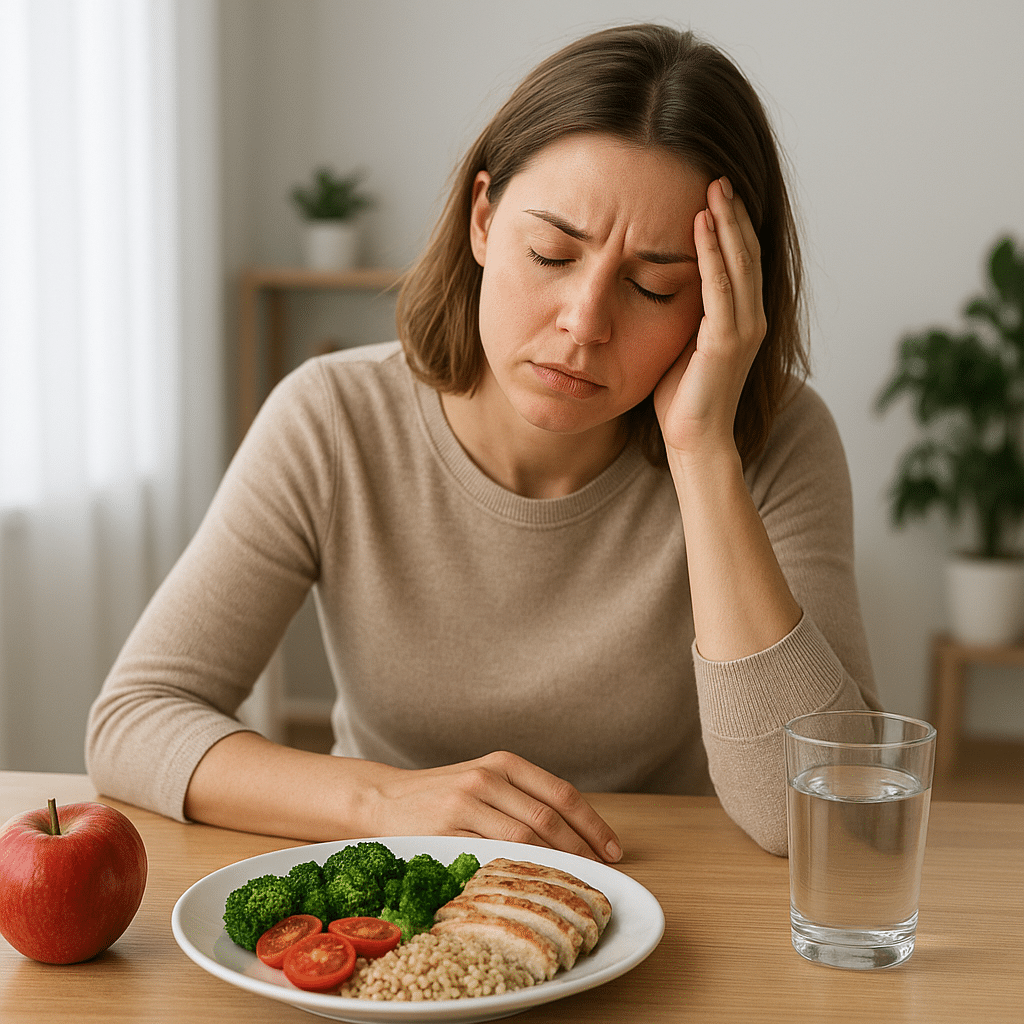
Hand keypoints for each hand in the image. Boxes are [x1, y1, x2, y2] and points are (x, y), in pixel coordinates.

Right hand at [357, 750, 622, 862]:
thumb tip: (576, 833)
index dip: (593, 824)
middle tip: (600, 875)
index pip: (561, 793)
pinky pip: (492, 855)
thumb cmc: (441, 796)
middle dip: (581, 849)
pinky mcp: (446, 830)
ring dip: (554, 863)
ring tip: (572, 884)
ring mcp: (466, 802)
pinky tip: (530, 885)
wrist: (382, 799)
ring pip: (524, 837)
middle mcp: (487, 777)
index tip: (614, 850)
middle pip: (548, 817)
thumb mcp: (483, 781)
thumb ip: (521, 797)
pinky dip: (518, 871)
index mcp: (503, 763)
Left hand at [653, 177, 766, 461]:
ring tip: (713, 186)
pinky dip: (712, 253)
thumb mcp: (682, 343)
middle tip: (718, 174)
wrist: (693, 439)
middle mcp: (751, 318)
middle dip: (733, 212)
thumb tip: (659, 284)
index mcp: (742, 318)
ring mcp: (744, 328)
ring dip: (726, 221)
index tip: (715, 192)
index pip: (741, 260)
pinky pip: (720, 286)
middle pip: (746, 252)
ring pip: (738, 262)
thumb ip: (684, 314)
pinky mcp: (728, 340)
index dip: (733, 225)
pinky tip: (701, 225)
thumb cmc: (681, 398)